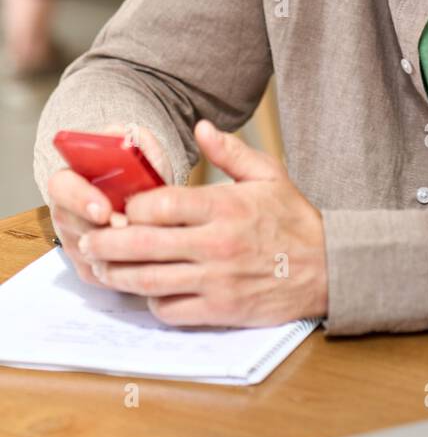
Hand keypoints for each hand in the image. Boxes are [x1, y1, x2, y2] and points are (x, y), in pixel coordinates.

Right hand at [47, 124, 173, 286]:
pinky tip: (141, 259)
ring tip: (140, 242)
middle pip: (68, 222)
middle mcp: (67, 211)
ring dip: (112, 249)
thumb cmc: (144, 178)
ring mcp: (75, 241)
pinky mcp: (88, 267)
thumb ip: (139, 144)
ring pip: (84, 251)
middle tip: (125, 230)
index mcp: (74, 178)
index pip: (61, 185)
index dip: (79, 198)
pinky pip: (98, 274)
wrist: (152, 205)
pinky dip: (121, 268)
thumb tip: (130, 138)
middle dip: (97, 229)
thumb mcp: (145, 157)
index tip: (104, 209)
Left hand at [76, 120, 328, 326]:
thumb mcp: (269, 175)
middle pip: (144, 244)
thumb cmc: (295, 220)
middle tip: (89, 243)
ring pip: (150, 281)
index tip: (122, 208)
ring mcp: (217, 280)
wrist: (329, 268)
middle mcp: (217, 244)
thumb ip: (230, 152)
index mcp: (226, 206)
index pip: (161, 205)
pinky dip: (152, 302)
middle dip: (108, 245)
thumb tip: (201, 127)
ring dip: (118, 277)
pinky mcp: (221, 309)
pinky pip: (172, 309)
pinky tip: (147, 291)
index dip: (132, 208)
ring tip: (102, 270)